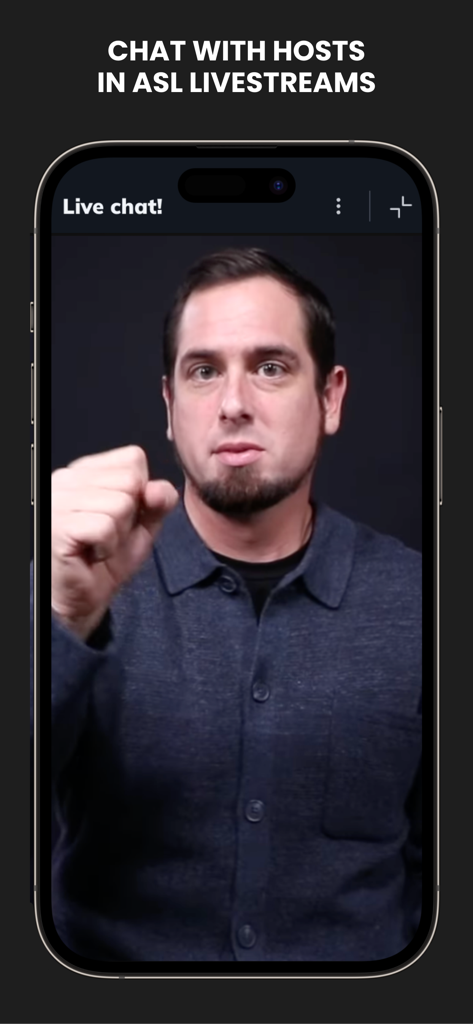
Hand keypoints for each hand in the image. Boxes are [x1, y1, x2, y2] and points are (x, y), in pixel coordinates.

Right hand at [51, 446, 178, 639]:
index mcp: (86, 471)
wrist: (84, 599)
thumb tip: (157, 488)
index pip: (133, 459)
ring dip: (118, 534)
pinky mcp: (58, 525)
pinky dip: (107, 547)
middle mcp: (67, 479)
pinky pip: (105, 526)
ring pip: (120, 504)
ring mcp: (59, 500)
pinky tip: (92, 555)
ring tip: (99, 545)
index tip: (121, 518)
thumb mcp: (144, 526)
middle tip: (108, 535)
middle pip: (129, 480)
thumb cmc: (107, 560)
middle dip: (130, 515)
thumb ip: (159, 501)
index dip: (140, 493)